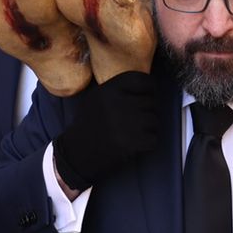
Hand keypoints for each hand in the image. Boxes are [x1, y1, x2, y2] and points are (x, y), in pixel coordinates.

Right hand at [53, 71, 159, 193]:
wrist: (78, 152)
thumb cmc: (90, 123)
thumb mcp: (97, 97)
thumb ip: (118, 88)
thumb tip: (147, 84)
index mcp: (110, 89)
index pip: (143, 80)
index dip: (149, 89)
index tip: (146, 96)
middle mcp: (118, 103)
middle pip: (151, 102)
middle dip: (146, 112)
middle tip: (133, 121)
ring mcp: (126, 123)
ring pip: (154, 121)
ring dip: (148, 128)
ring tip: (133, 132)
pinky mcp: (131, 143)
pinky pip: (153, 139)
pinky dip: (147, 143)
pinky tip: (134, 144)